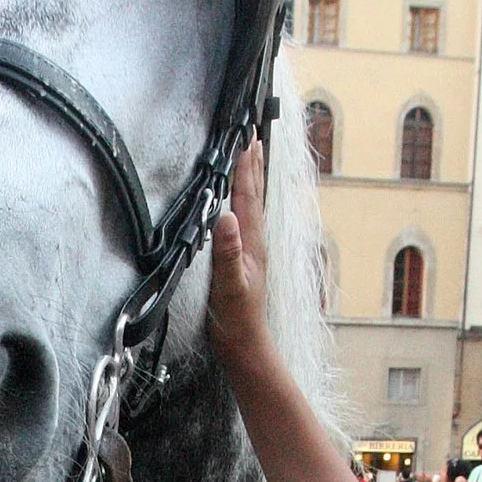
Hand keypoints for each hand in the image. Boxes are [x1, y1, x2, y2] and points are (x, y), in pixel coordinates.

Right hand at [207, 144, 273, 383]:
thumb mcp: (229, 286)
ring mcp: (251, 251)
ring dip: (251, 179)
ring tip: (251, 156)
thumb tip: (227, 216)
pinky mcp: (244, 260)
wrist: (246, 347)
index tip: (245, 136)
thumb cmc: (236, 320)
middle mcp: (255, 242)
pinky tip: (239, 201)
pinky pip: (245, 220)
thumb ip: (228, 252)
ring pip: (252, 205)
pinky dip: (243, 201)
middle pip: (254, 194)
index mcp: (251, 242)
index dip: (246, 166)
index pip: (247, 196)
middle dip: (253, 163)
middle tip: (251, 133)